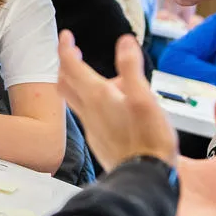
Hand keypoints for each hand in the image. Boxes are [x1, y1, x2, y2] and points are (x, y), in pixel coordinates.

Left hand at [57, 31, 177, 170]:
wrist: (145, 179)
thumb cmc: (149, 139)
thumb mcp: (144, 98)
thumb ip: (131, 68)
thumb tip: (124, 41)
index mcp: (98, 96)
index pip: (71, 66)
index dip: (65, 48)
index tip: (65, 35)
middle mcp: (89, 111)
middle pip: (65, 83)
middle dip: (67, 64)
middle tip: (75, 52)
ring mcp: (92, 127)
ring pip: (76, 100)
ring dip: (81, 84)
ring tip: (109, 80)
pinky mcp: (99, 140)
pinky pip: (89, 115)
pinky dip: (94, 102)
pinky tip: (114, 107)